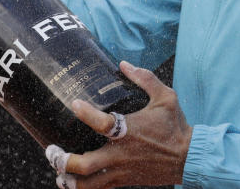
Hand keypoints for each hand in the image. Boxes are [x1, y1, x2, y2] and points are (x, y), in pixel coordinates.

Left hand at [46, 61, 192, 187]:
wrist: (188, 157)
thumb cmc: (175, 125)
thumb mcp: (166, 97)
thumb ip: (145, 78)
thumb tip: (123, 64)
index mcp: (130, 131)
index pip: (102, 124)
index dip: (85, 114)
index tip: (74, 104)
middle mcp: (122, 154)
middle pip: (85, 164)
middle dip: (63, 160)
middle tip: (51, 151)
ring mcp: (122, 171)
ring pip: (89, 184)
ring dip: (69, 179)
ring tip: (57, 172)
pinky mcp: (125, 181)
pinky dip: (84, 188)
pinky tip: (73, 183)